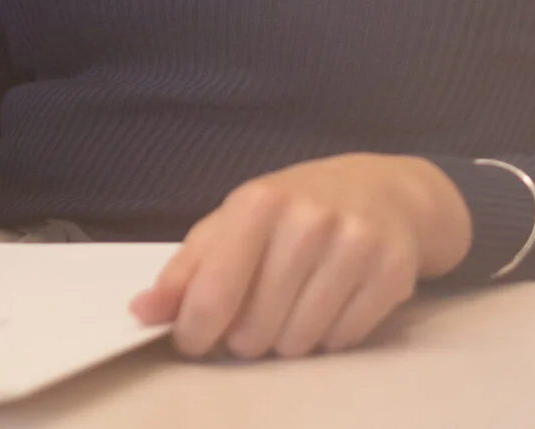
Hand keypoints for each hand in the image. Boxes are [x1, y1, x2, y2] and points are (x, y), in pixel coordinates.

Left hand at [130, 154, 471, 358]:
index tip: (198, 336)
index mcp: (261, 203)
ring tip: (299, 304)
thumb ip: (186, 271)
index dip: (196, 334)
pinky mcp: (393, 271)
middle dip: (249, 335)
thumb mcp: (234, 223)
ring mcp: (356, 244)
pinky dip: (332, 335)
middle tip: (263, 309)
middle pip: (254, 333)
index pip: (210, 300)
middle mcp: (310, 219)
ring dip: (290, 338)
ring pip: (298, 343)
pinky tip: (336, 301)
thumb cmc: (297, 209)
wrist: (386, 190)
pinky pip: (342, 340)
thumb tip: (141, 313)